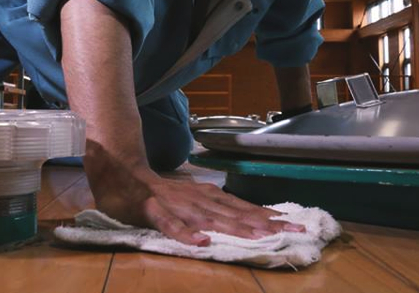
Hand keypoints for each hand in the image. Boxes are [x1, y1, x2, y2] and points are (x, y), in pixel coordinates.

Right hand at [85, 144, 304, 245]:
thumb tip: (250, 219)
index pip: (244, 207)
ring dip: (235, 228)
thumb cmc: (162, 193)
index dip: (269, 217)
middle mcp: (198, 199)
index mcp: (209, 196)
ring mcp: (177, 204)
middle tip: (292, 231)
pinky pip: (170, 224)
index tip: (295, 225)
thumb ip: (217, 209)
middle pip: (235, 213)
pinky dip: (186, 233)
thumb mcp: (194, 199)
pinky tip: (200, 243)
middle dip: (265, 223)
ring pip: (210, 218)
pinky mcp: (153, 210)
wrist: (123, 176)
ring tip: (259, 238)